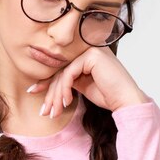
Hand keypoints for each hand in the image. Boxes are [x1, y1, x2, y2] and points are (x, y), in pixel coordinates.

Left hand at [28, 46, 149, 116]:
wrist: (126, 101)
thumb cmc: (109, 95)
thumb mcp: (83, 86)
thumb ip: (69, 79)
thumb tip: (47, 83)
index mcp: (86, 54)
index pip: (62, 67)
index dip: (46, 81)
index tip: (33, 91)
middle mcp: (88, 48)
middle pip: (61, 70)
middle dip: (50, 93)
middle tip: (44, 110)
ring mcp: (91, 49)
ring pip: (63, 73)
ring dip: (57, 95)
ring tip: (55, 111)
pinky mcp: (91, 55)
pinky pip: (69, 73)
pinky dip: (65, 89)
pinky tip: (67, 102)